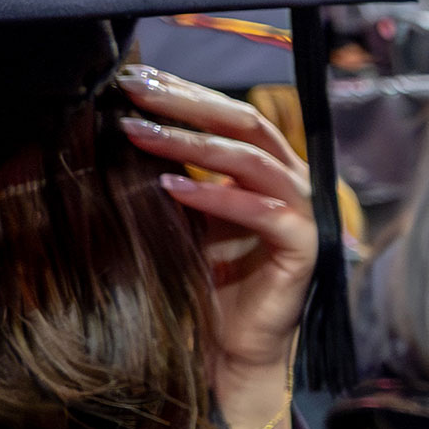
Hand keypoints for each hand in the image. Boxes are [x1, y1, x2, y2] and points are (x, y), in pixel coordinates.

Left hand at [115, 64, 313, 410]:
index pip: (230, 114)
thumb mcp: (183, 215)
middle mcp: (291, 182)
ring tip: (137, 133)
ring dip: (191, 143)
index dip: (184, 92)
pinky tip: (171, 187)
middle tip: (133, 90)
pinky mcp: (304, 247)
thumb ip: (173, 170)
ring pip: (251, 160)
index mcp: (266, 169)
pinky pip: (264, 212)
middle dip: (186, 103)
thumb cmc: (206, 283)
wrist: (230, 350)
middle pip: (245, 122)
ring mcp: (303, 213)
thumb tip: (123, 120)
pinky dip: (217, 197)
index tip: (133, 78)